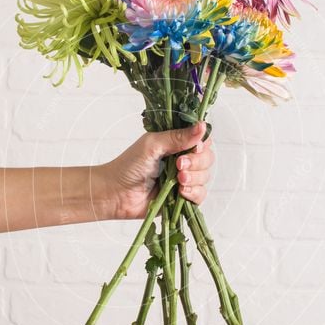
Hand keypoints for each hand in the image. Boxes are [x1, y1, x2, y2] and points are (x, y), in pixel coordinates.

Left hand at [97, 121, 213, 219]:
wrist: (116, 194)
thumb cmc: (128, 166)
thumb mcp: (153, 145)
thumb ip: (178, 137)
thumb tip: (202, 126)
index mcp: (176, 143)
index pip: (201, 139)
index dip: (202, 143)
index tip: (194, 147)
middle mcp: (182, 159)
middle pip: (207, 158)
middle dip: (197, 162)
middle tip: (179, 165)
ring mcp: (183, 179)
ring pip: (205, 176)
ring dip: (195, 178)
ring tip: (178, 180)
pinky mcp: (182, 197)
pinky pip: (201, 195)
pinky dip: (194, 193)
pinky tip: (181, 192)